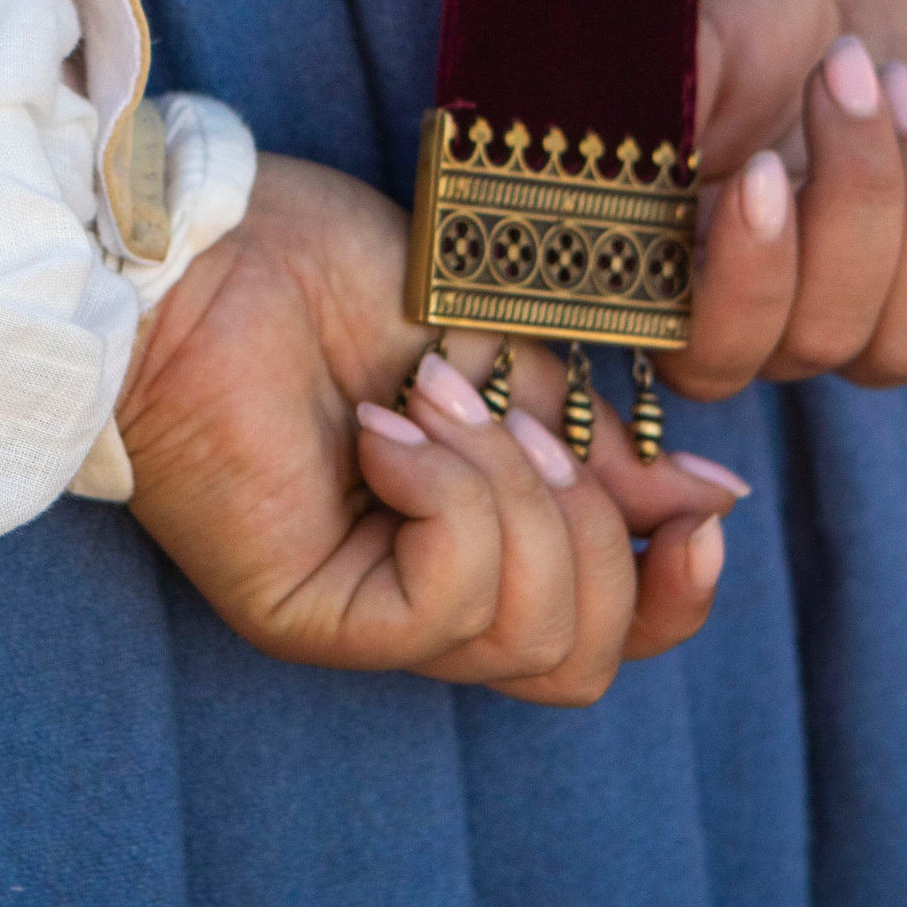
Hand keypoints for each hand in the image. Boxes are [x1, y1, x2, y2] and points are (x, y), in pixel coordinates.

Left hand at [120, 155, 749, 705]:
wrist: (195, 246)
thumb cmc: (316, 270)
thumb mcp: (506, 351)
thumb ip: (594, 445)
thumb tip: (711, 505)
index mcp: (469, 540)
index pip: (599, 637)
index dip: (671, 598)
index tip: (706, 517)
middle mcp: (416, 599)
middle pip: (577, 660)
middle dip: (592, 532)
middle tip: (518, 421)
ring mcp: (361, 617)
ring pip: (525, 639)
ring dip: (513, 499)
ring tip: (435, 404)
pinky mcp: (310, 617)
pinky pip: (447, 602)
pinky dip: (449, 498)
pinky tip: (387, 429)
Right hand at [660, 0, 906, 398]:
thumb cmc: (743, 5)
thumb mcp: (683, 37)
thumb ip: (646, 109)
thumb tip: (603, 155)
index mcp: (674, 282)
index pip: (707, 357)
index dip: (747, 287)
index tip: (760, 170)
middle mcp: (762, 326)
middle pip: (823, 340)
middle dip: (856, 197)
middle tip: (847, 67)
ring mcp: (861, 322)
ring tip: (901, 81)